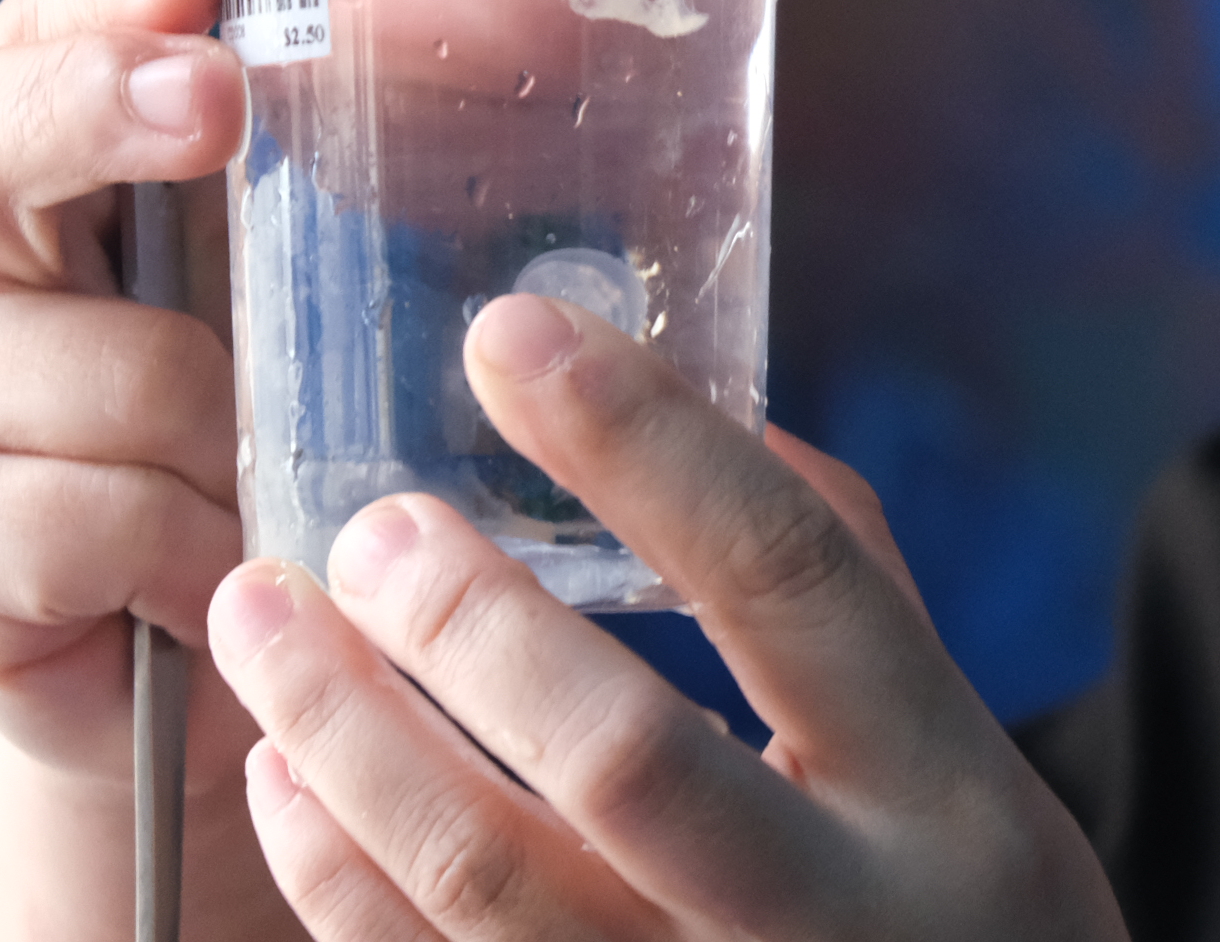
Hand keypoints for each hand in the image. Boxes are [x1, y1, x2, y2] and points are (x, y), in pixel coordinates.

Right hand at [0, 0, 297, 937]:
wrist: (233, 656)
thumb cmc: (293, 412)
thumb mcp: (352, 248)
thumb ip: (427, 98)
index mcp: (42, 143)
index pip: (47, 19)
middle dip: (101, 108)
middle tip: (220, 103)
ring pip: (110, 369)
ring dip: (234, 432)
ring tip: (278, 471)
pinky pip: (93, 520)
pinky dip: (196, 546)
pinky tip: (234, 561)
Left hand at [208, 292, 1127, 941]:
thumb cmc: (957, 911)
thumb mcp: (957, 762)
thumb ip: (842, 598)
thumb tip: (694, 417)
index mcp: (940, 788)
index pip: (789, 580)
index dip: (646, 444)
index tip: (514, 335)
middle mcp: (835, 920)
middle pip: (625, 756)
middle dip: (470, 622)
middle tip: (367, 527)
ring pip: (488, 881)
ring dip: (350, 734)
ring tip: (262, 615)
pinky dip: (334, 875)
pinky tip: (286, 776)